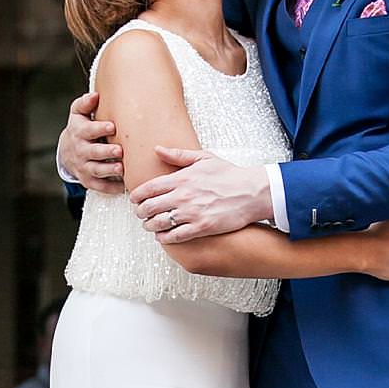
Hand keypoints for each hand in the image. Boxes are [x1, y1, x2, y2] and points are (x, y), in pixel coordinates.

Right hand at [59, 91, 122, 187]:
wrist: (68, 151)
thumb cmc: (81, 127)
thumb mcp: (78, 114)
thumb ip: (85, 104)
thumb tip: (95, 95)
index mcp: (79, 132)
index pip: (88, 130)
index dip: (99, 129)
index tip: (112, 126)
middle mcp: (80, 150)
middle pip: (92, 152)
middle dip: (106, 152)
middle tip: (119, 150)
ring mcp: (83, 167)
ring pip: (96, 170)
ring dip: (108, 170)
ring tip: (121, 169)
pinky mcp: (88, 180)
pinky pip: (99, 186)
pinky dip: (111, 187)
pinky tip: (124, 185)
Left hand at [130, 149, 270, 240]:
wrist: (253, 191)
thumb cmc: (230, 175)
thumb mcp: (204, 158)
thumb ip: (178, 155)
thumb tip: (157, 149)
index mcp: (182, 178)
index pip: (148, 189)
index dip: (136, 197)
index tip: (135, 200)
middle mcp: (183, 196)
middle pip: (148, 207)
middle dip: (140, 212)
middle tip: (142, 214)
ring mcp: (192, 212)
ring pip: (158, 223)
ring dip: (150, 226)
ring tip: (150, 225)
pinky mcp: (201, 227)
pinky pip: (174, 236)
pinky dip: (163, 238)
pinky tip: (163, 236)